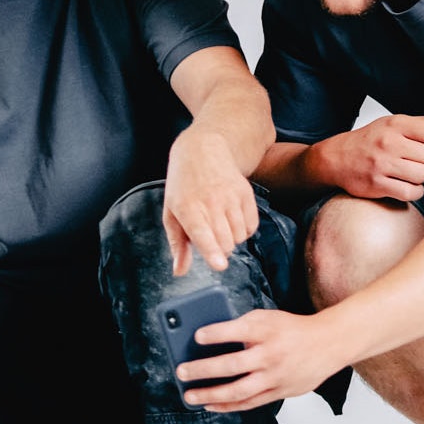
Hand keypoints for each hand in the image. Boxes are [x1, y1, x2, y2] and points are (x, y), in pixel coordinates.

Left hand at [164, 126, 259, 274]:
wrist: (203, 151)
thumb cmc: (183, 187)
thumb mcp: (172, 213)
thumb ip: (178, 245)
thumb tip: (180, 272)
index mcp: (187, 208)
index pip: (202, 234)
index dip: (211, 252)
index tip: (220, 265)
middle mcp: (211, 201)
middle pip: (225, 242)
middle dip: (219, 249)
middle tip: (210, 237)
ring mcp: (231, 196)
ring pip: (239, 236)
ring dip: (231, 239)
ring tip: (220, 224)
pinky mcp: (246, 193)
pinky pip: (252, 226)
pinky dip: (244, 230)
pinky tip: (232, 219)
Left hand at [174, 308, 352, 411]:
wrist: (328, 344)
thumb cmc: (293, 329)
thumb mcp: (268, 318)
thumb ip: (243, 326)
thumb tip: (211, 339)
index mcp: (267, 330)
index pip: (236, 331)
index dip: (215, 334)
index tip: (197, 336)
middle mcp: (270, 354)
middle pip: (231, 365)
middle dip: (202, 370)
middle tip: (182, 372)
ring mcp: (275, 376)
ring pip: (237, 390)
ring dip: (210, 395)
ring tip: (190, 395)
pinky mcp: (279, 391)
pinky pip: (249, 402)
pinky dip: (227, 406)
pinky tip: (211, 405)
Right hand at [316, 115, 423, 200]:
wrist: (337, 158)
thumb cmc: (369, 141)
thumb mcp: (393, 124)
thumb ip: (423, 124)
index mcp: (396, 124)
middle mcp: (389, 143)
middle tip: (421, 161)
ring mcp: (382, 164)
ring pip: (423, 176)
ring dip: (422, 177)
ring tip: (411, 173)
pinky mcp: (377, 185)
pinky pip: (411, 193)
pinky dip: (414, 192)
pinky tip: (406, 185)